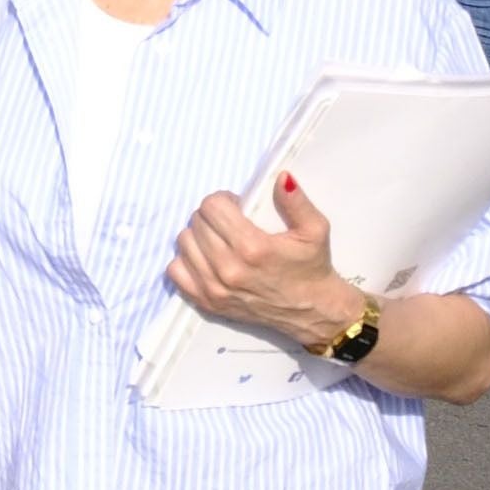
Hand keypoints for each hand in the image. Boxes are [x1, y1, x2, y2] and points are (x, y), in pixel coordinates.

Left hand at [167, 174, 361, 352]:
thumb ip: (296, 202)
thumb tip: (281, 177)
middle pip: (197, 222)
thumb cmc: (311, 267)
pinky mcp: (207, 303)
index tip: (237, 207)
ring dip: (198, 235)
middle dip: (212, 215)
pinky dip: (186, 260)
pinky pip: (175, 271)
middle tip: (230, 222)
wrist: (311, 312)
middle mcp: (228, 269)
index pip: (212, 207)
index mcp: (252, 247)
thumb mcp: (314, 230)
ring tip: (219, 239)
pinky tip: (206, 258)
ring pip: (184, 243)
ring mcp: (214, 289)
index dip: (224, 200)